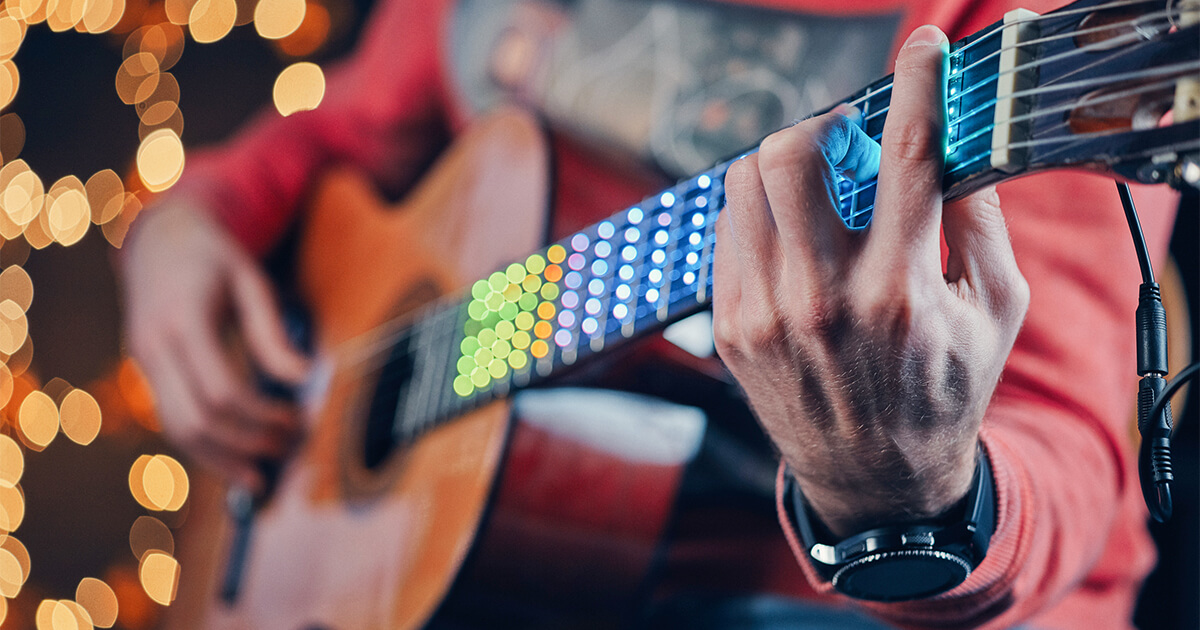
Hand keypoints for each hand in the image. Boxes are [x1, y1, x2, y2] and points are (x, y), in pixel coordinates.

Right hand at [119, 198, 311, 493]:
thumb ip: (273, 333)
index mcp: (183, 320)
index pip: (220, 392)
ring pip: (176, 431)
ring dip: (219, 461)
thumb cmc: (213, 257)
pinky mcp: (147, 374)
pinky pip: (171, 422)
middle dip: (244, 445)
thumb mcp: (250, 282)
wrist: (158, 240)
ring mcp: (144, 363)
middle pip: (195, 420)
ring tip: (261, 481)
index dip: (262, 418)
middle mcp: (153, 347)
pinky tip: (235, 463)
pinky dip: (203, 448)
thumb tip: (306, 379)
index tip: (298, 422)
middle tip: (289, 450)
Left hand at [713, 25, 1028, 535]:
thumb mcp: (994, 311)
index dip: (916, 84)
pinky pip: (728, 233)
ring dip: (782, 167)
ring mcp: (765, 315)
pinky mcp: (730, 329)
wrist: (876, 481)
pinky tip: (791, 235)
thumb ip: (980, 219)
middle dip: (820, 126)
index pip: (906, 155)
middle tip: (845, 138)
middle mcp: (822, 299)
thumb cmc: (942, 393)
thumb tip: (957, 142)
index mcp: (900, 291)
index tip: (921, 49)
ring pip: (744, 186)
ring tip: (817, 190)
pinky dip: (758, 214)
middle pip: (788, 155)